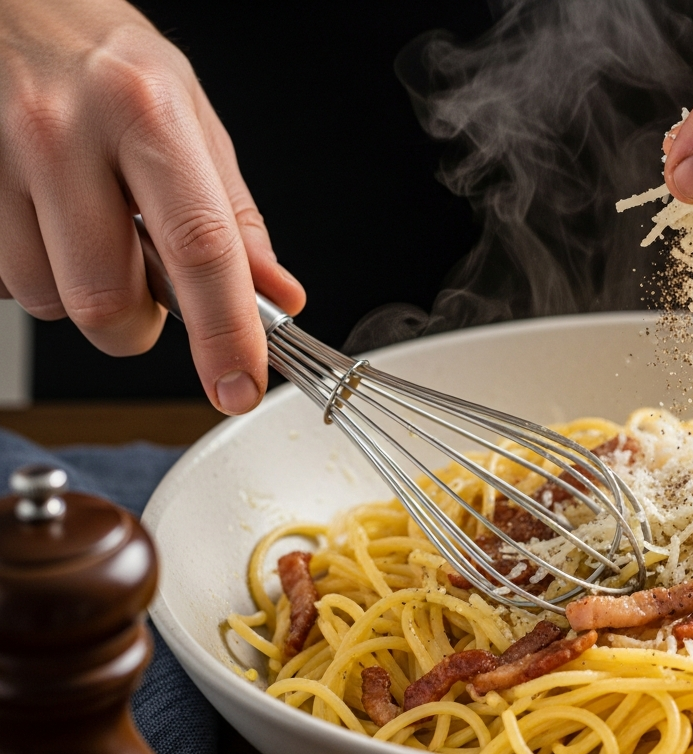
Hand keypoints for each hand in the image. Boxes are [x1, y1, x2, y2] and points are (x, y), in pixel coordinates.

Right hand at [0, 0, 303, 412]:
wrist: (9, 2)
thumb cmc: (101, 56)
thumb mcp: (187, 111)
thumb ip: (233, 214)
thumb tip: (277, 297)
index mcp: (145, 113)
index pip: (199, 249)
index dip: (225, 334)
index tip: (239, 387)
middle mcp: (61, 132)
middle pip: (103, 299)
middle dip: (134, 325)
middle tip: (144, 289)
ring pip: (41, 299)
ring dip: (74, 291)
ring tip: (83, 229)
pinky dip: (28, 268)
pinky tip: (39, 217)